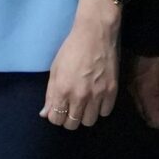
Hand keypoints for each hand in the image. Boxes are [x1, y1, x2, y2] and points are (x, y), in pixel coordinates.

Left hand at [42, 0, 121, 128]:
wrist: (95, 35)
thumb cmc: (71, 50)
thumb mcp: (55, 70)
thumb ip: (50, 94)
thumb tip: (45, 114)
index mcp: (62, 90)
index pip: (56, 120)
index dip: (55, 117)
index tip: (58, 109)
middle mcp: (80, 96)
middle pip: (72, 124)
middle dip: (69, 118)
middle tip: (70, 107)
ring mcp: (97, 95)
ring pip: (89, 122)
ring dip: (85, 115)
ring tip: (84, 104)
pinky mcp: (112, 91)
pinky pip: (105, 113)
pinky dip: (100, 109)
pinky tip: (96, 99)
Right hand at [130, 54, 158, 131]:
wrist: (150, 39)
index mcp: (145, 97)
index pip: (155, 122)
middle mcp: (135, 95)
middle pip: (148, 117)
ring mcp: (132, 88)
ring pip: (144, 108)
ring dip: (157, 110)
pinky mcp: (132, 80)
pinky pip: (141, 99)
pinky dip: (151, 102)